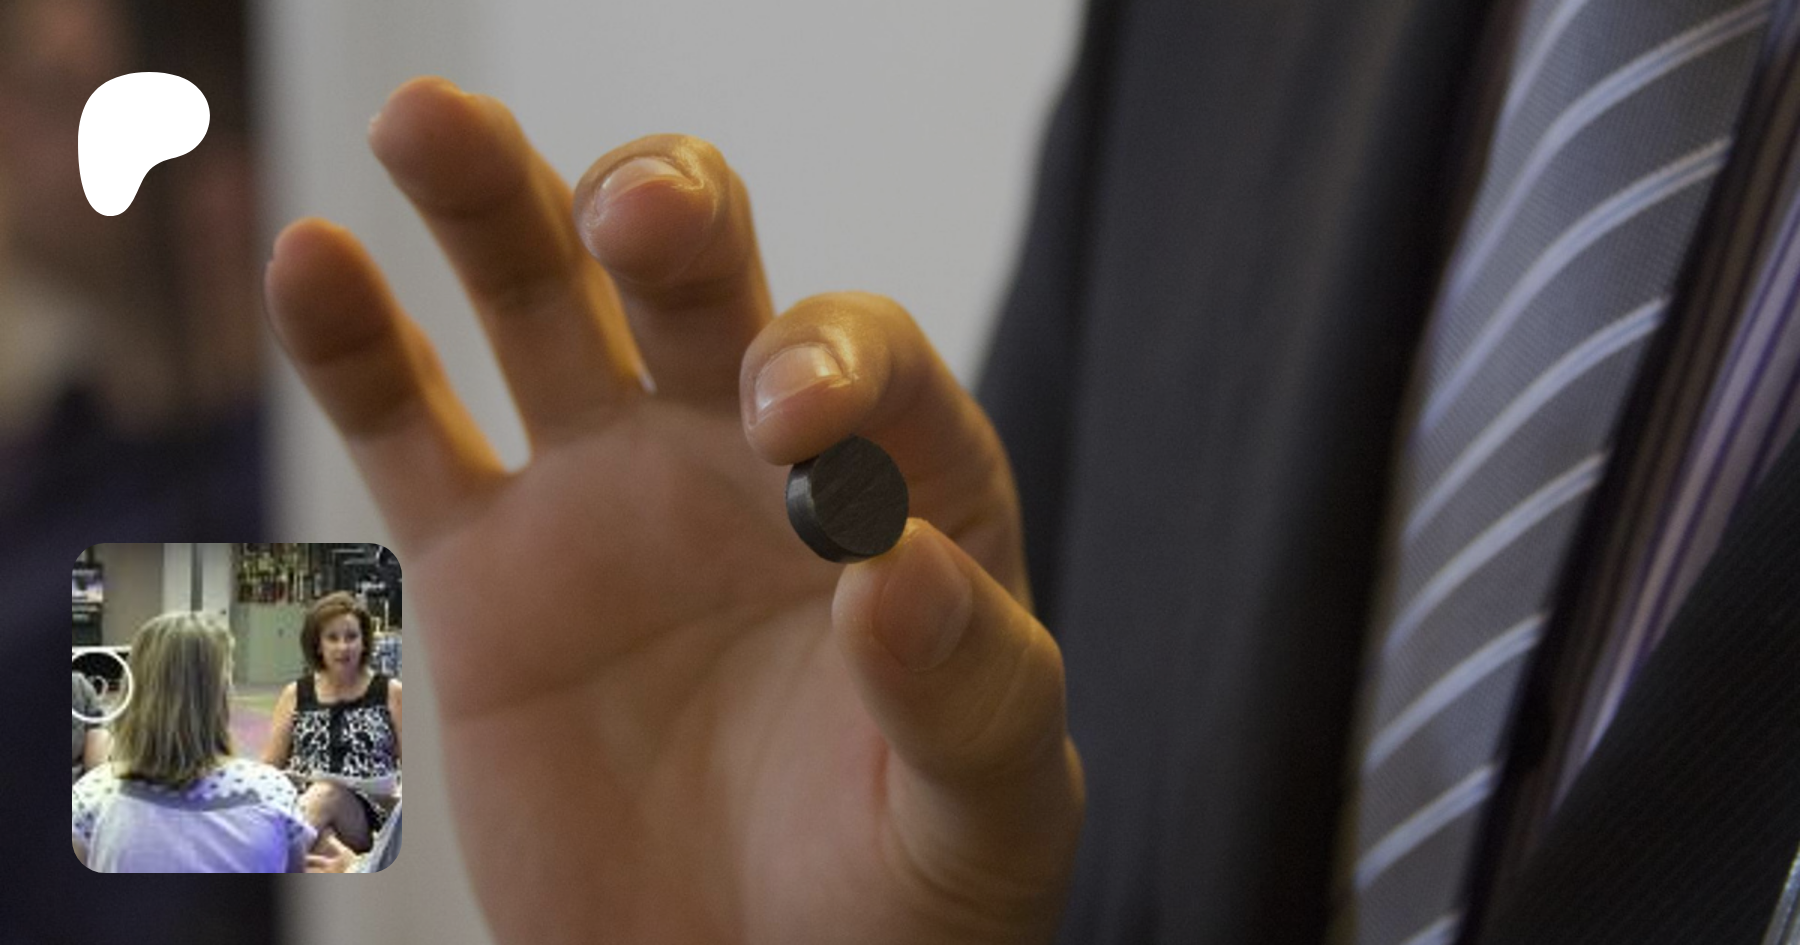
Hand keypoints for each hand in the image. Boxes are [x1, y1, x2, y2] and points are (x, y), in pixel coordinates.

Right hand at [263, 76, 1082, 944]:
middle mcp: (748, 462)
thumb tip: (894, 572)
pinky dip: (356, 349)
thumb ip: (965, 688)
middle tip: (638, 214)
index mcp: (896, 494)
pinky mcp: (489, 576)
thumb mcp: (980, 812)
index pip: (871, 373)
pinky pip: (409, 436)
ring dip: (493, 205)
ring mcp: (610, 501)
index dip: (834, 365)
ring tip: (425, 119)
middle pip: (702, 283)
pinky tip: (315, 260)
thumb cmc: (906, 904)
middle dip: (669, 217)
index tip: (791, 428)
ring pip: (540, 309)